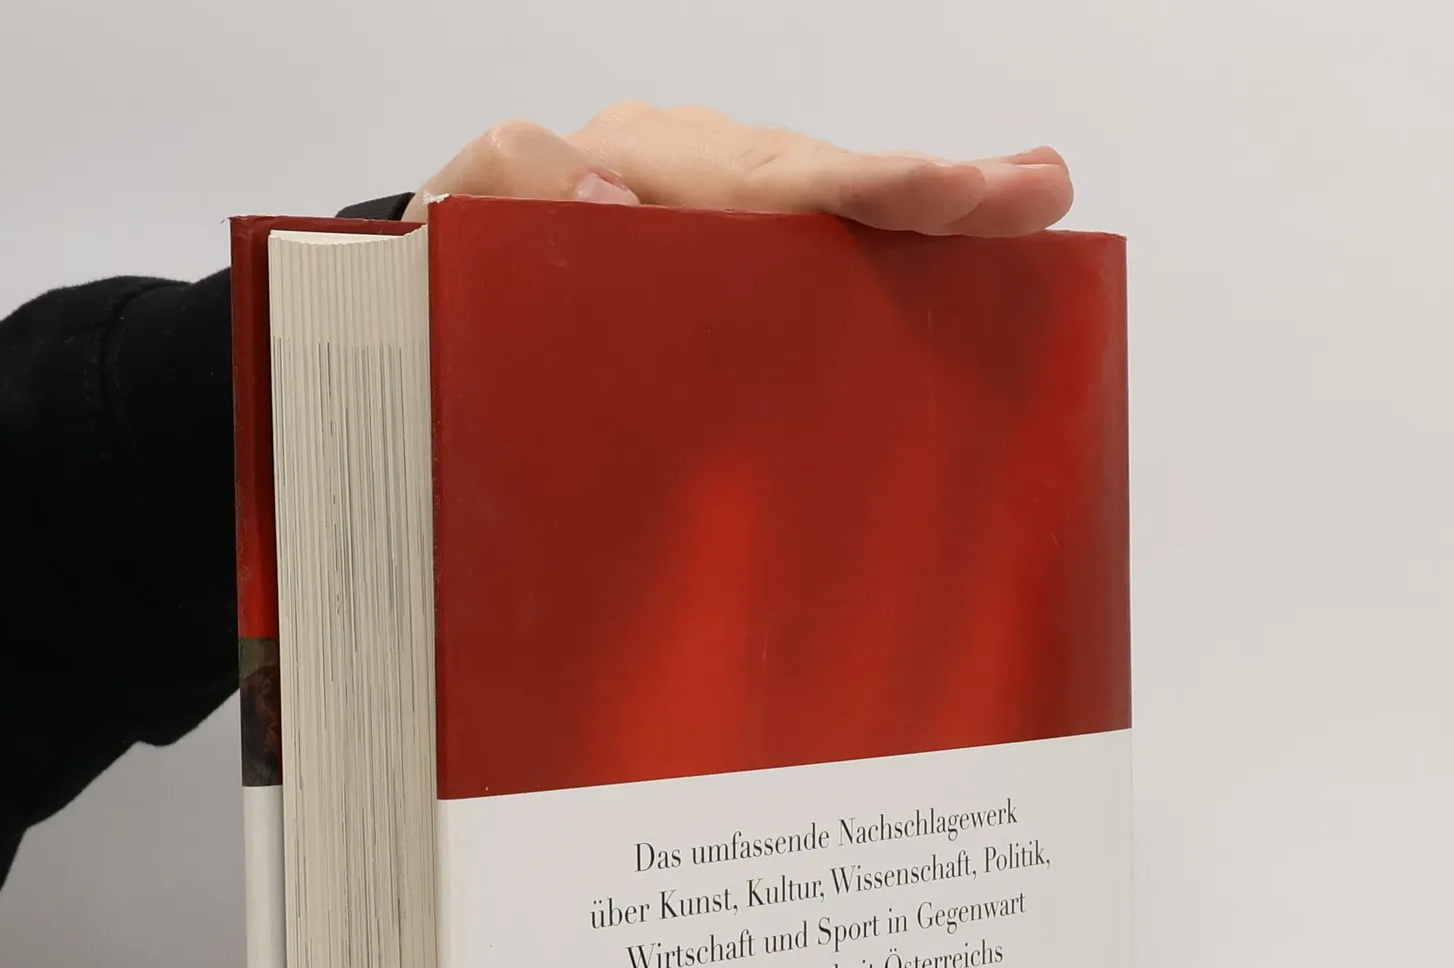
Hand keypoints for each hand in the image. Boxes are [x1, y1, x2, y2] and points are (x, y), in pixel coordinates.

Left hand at [407, 104, 1071, 237]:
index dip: (851, 188)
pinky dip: (894, 232)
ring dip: (931, 204)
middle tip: (1031, 192)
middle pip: (812, 178)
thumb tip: (609, 193)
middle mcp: (671, 177)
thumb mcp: (436, 252)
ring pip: (825, 202)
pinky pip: (813, 241)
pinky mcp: (718, 260)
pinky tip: (978, 222)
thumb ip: (498, 199)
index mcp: (615, 178)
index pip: (751, 181)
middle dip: (925, 188)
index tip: (936, 195)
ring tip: (1032, 197)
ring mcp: (701, 212)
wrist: (422, 304)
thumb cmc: (437, 292)